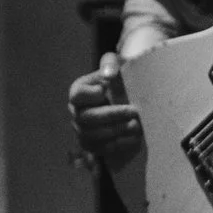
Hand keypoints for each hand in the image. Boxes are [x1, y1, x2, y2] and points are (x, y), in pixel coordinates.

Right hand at [66, 51, 140, 169]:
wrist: (122, 101)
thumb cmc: (117, 81)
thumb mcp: (114, 67)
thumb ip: (111, 64)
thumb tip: (110, 73)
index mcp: (78, 92)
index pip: (78, 95)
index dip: (91, 95)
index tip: (106, 90)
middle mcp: (76, 112)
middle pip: (87, 118)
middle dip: (112, 115)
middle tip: (134, 111)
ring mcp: (81, 130)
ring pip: (93, 135)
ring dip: (116, 131)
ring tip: (136, 125)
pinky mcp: (91, 145)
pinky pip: (100, 149)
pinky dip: (118, 144)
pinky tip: (133, 138)